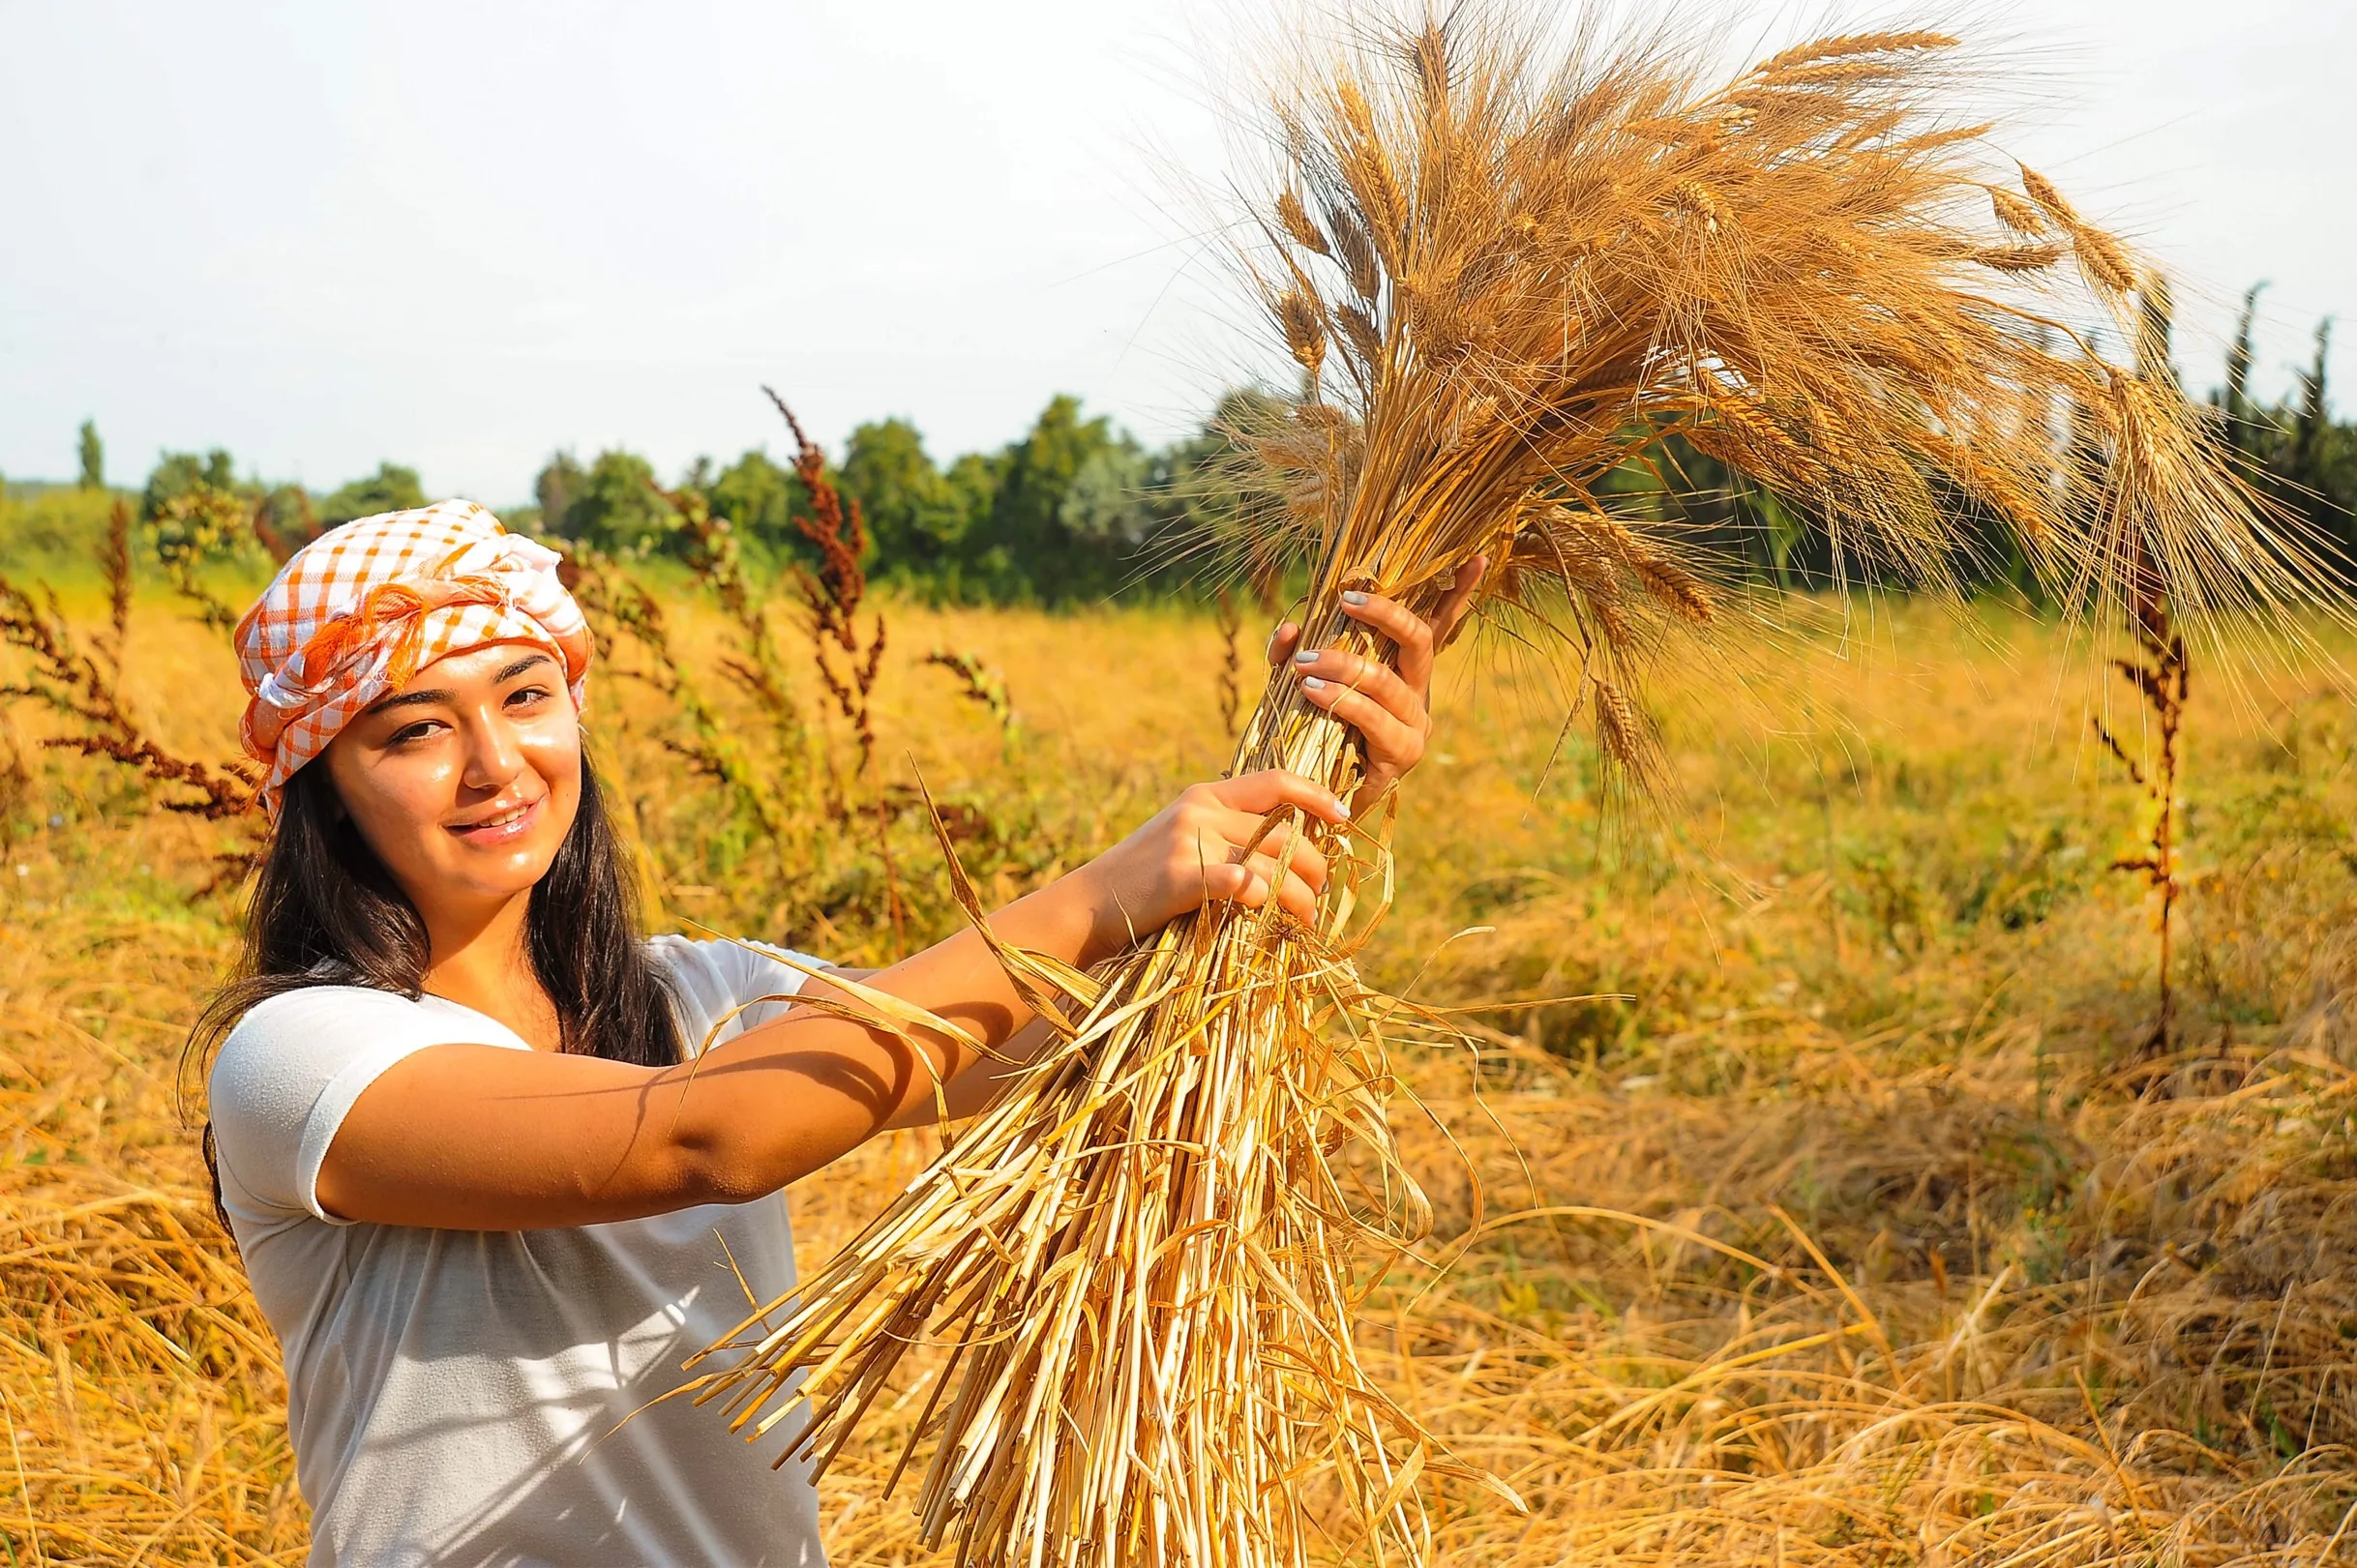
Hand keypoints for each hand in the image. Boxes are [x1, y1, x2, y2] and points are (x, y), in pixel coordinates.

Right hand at [1071, 769, 1350, 957]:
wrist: (1087, 905)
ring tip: (1306, 919)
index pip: (1275, 782)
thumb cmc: (1141, 880)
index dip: (1317, 796)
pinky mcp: (1181, 876)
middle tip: (1320, 895)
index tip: (1345, 817)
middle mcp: (1200, 811)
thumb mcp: (1181, 838)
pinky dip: (1262, 899)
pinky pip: (1240, 883)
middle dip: (1314, 867)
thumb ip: (1224, 832)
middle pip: (1284, 834)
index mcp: (1204, 796)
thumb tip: (1283, 847)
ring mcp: (1189, 842)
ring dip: (1299, 897)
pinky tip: (1272, 916)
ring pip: (1271, 865)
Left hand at [1266, 555, 1486, 810]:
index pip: (1438, 625)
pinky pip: (1375, 721)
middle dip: (1383, 615)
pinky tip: (1314, 693)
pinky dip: (1342, 701)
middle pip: (1418, 641)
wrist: (1313, 798)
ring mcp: (1415, 725)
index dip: (1460, 592)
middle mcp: (1418, 692)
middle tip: (1343, 602)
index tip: (1478, 556)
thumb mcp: (1298, 683)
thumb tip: (1290, 628)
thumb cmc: (1312, 731)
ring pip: (1388, 681)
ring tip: (1305, 665)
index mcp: (1404, 669)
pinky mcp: (1402, 755)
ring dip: (1343, 666)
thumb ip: (1291, 654)